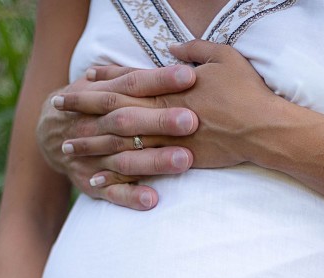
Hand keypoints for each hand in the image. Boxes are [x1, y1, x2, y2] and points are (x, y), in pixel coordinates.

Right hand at [36, 65, 198, 209]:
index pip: (132, 85)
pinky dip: (131, 196)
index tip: (189, 77)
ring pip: (125, 158)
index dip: (159, 81)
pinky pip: (113, 192)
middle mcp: (96, 126)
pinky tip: (152, 200)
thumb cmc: (88, 103)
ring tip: (184, 160)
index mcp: (102, 97)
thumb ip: (130, 76)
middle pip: (128, 122)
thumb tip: (172, 60)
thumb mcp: (100, 83)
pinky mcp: (93, 184)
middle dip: (159, 121)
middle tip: (192, 121)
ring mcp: (93, 157)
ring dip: (154, 160)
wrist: (47, 134)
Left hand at [55, 41, 283, 171]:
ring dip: (91, 144)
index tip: (82, 78)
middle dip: (83, 107)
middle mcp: (163, 113)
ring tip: (66, 146)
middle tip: (57, 107)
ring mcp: (168, 141)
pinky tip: (95, 182)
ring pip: (119, 143)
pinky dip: (115, 177)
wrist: (266, 130)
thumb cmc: (248, 91)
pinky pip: (138, 172)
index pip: (129, 81)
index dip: (104, 79)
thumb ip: (193, 51)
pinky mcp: (177, 163)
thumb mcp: (223, 57)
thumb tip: (169, 49)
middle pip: (113, 110)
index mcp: (171, 87)